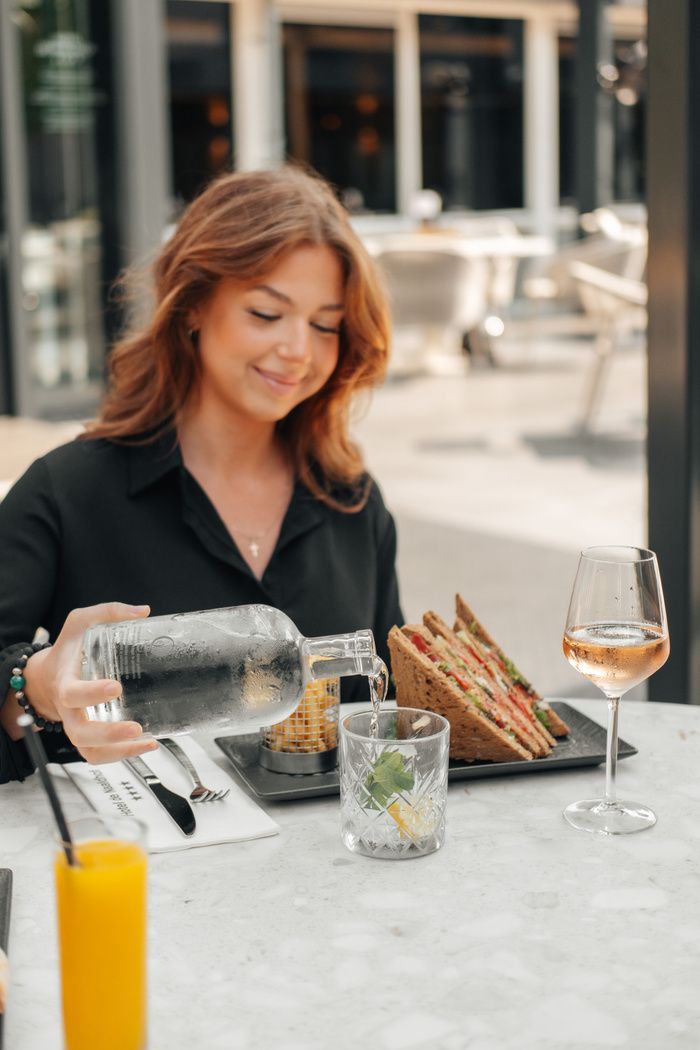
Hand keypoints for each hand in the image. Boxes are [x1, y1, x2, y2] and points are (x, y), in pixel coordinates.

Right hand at [23, 602, 158, 764]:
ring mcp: (78, 726)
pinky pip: (98, 755)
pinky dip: (121, 756)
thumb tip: (143, 611)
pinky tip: (147, 745)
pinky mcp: (88, 736)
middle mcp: (69, 710)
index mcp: (65, 681)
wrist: (49, 676)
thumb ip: (109, 612)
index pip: (73, 693)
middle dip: (108, 734)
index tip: (115, 687)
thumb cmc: (68, 649)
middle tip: (135, 727)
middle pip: (81, 732)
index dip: (92, 693)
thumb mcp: (82, 622)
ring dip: (118, 753)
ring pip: (90, 751)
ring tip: (147, 743)